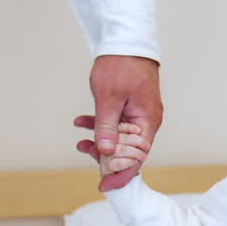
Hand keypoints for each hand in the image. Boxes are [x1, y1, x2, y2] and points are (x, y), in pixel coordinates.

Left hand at [73, 55, 162, 191]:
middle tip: (84, 152)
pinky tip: (81, 122)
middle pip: (128, 150)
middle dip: (106, 156)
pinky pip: (116, 124)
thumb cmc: (121, 64)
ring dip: (99, 141)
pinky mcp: (130, 108)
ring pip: (119, 138)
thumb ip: (106, 127)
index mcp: (147, 121)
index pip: (136, 157)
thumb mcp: (108, 98)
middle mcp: (146, 121)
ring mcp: (139, 115)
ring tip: (79, 141)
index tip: (105, 185)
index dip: (121, 173)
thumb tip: (106, 152)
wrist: (125, 40)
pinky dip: (99, 126)